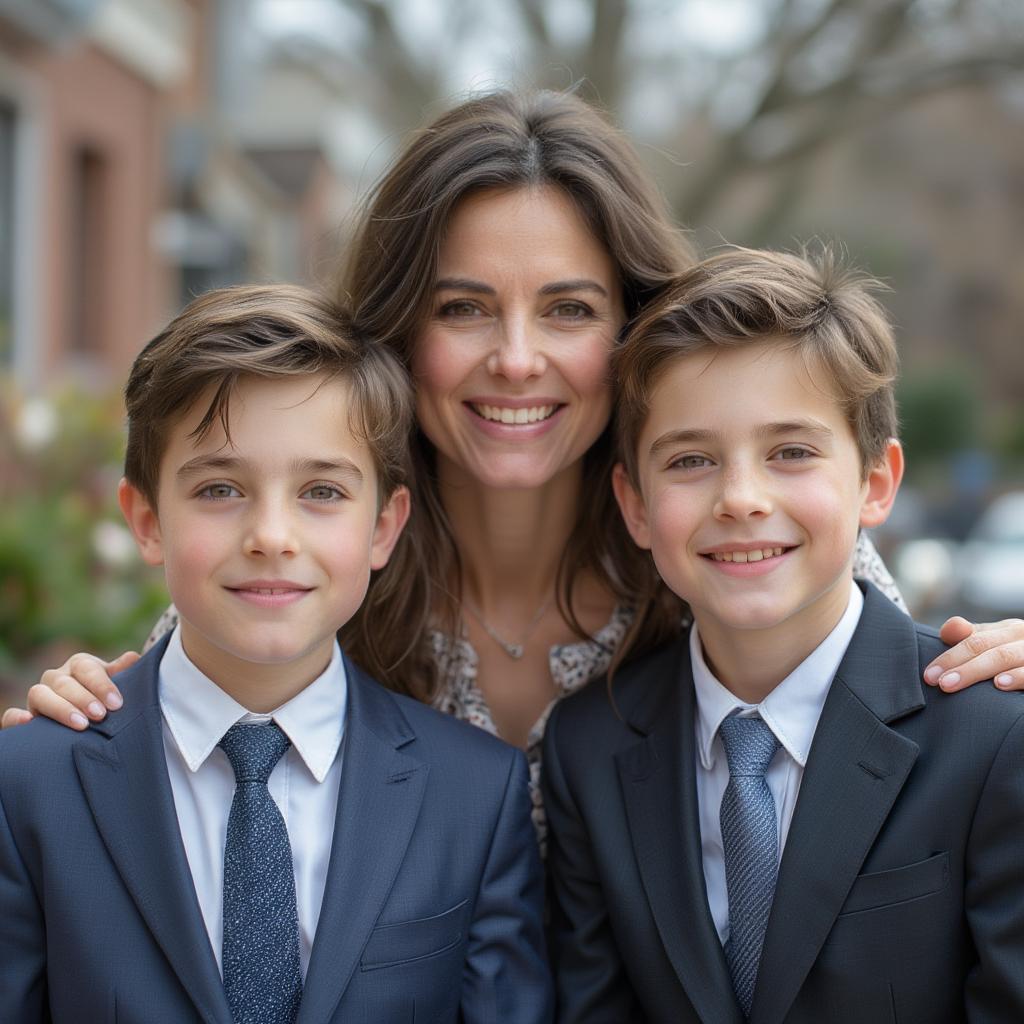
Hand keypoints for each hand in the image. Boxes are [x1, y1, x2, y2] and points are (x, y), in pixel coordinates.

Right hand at [1, 651, 136, 730]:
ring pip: (38, 694)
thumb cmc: (106, 700)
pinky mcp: (25, 716)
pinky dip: (16, 718)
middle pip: (64, 682)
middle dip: (83, 698)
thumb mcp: (117, 685)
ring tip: (81, 725)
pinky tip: (28, 723)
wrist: (89, 722)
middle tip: (100, 715)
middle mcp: (57, 678)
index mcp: (79, 666)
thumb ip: (123, 673)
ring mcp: (39, 697)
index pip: (86, 668)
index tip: (116, 703)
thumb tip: (134, 658)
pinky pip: (10, 715)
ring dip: (59, 708)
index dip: (101, 684)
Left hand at [924, 618, 1023, 691]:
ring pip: (1009, 657)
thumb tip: (949, 629)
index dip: (950, 657)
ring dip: (984, 670)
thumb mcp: (998, 642)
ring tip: (960, 682)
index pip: (975, 641)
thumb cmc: (1020, 654)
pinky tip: (1002, 685)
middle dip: (962, 667)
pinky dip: (1018, 677)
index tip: (928, 676)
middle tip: (940, 684)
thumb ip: (973, 637)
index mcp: (1011, 631)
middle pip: (990, 650)